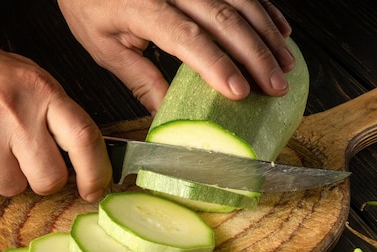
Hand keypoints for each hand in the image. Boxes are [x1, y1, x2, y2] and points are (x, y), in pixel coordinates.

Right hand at [0, 32, 111, 199]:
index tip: (94, 190)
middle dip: (41, 180)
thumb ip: (56, 115)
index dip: (95, 172)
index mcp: (40, 90)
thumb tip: (85, 160)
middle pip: (49, 178)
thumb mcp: (27, 79)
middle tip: (26, 161)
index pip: (84, 138)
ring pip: (11, 188)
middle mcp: (14, 111)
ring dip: (3, 176)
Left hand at [59, 0, 293, 112]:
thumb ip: (140, 80)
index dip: (217, 65)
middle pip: (224, 18)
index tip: (241, 92)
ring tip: (286, 65)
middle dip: (256, 55)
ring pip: (240, 1)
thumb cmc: (90, 4)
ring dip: (267, 34)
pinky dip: (265, 11)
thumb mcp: (105, 47)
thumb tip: (168, 116)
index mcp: (142, 7)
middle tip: (276, 86)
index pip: (187, 38)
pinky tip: (280, 31)